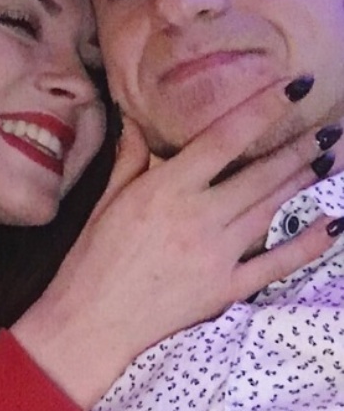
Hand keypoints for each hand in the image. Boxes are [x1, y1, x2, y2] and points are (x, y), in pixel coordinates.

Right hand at [12, 77, 343, 409]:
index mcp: (165, 189)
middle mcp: (198, 217)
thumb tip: (134, 119)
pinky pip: (276, 264)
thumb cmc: (91, 261)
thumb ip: (129, 159)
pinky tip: (333, 224)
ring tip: (331, 157)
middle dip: (300, 146)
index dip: (263, 109)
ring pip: (272, 209)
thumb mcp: (105, 202)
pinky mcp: (225, 289)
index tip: (293, 85)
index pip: (224, 139)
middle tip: (331, 126)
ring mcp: (217, 255)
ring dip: (304, 181)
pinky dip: (308, 245)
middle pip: (261, 174)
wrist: (90, 324)